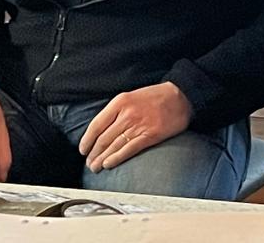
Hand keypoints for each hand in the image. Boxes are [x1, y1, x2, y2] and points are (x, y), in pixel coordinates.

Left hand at [78, 82, 192, 171]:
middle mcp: (126, 114)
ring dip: (102, 158)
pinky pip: (128, 149)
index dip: (87, 140)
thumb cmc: (156, 97)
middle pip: (103, 138)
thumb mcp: (131, 96)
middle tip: (89, 163)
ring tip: (96, 167)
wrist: (180, 96)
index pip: (97, 124)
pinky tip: (109, 164)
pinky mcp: (149, 135)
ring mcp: (138, 125)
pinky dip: (116, 158)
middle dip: (93, 153)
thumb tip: (102, 130)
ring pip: (113, 145)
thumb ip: (117, 111)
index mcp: (120, 102)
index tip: (83, 149)